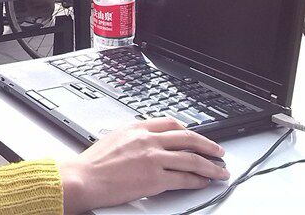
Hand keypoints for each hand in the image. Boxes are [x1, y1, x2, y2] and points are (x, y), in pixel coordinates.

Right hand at [58, 118, 228, 213]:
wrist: (84, 178)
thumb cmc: (93, 163)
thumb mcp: (113, 139)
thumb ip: (133, 138)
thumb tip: (147, 143)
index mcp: (136, 128)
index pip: (170, 123)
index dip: (187, 130)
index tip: (195, 136)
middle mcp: (147, 140)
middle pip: (187, 138)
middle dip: (207, 144)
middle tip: (218, 150)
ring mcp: (153, 158)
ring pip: (191, 158)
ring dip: (210, 165)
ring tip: (219, 170)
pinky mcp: (155, 178)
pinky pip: (184, 178)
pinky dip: (198, 180)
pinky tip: (203, 181)